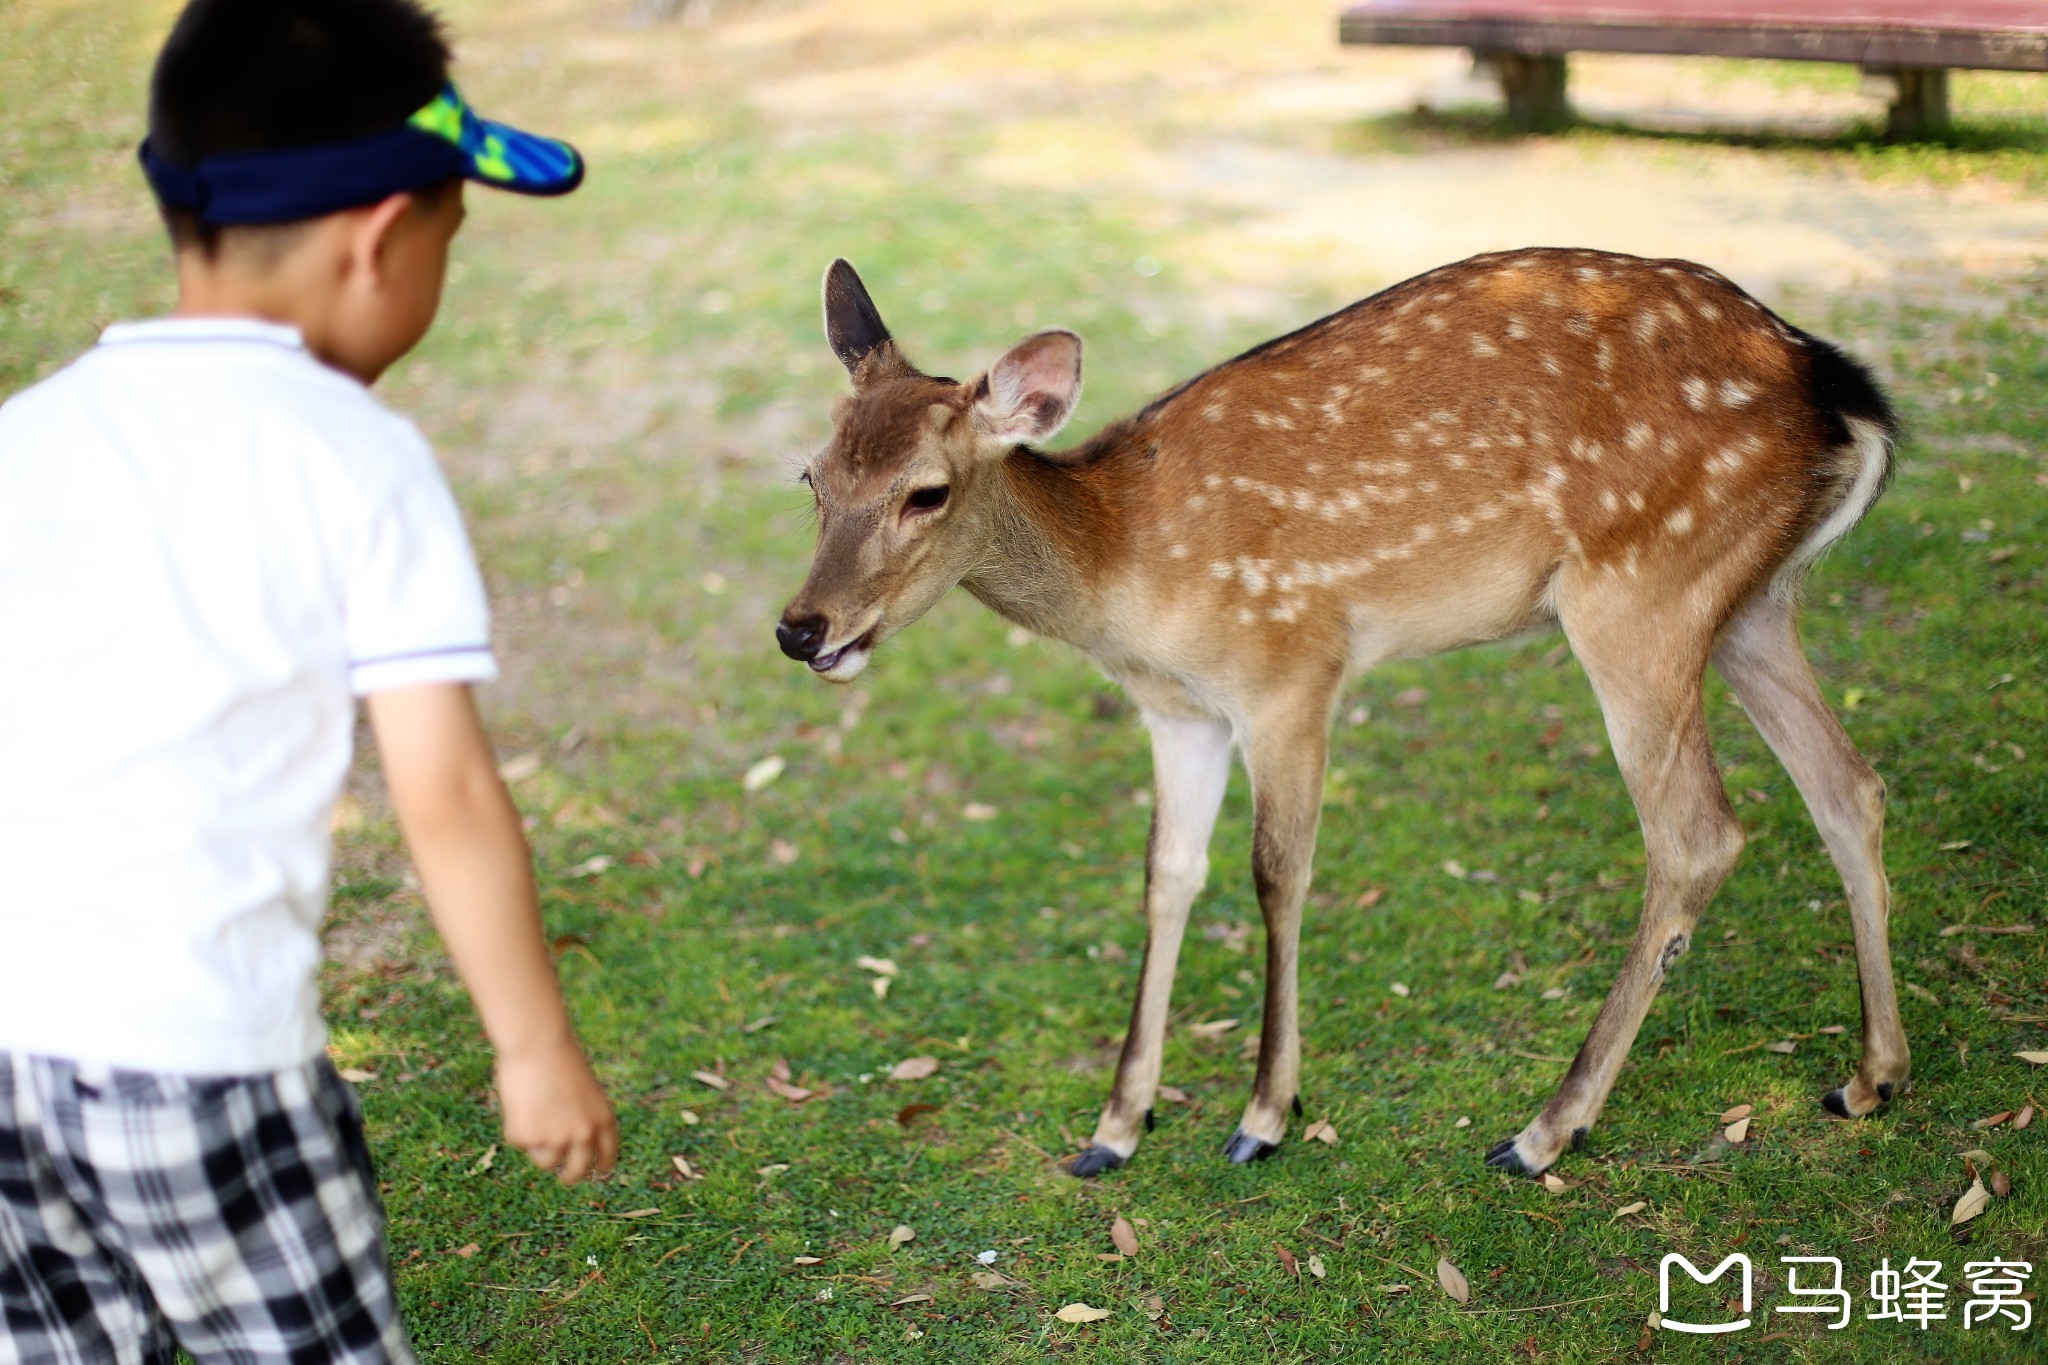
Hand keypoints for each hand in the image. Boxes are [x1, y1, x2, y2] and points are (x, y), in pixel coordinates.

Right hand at [496, 1038, 618, 1183]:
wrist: (538, 1045)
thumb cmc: (558, 1058)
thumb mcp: (585, 1090)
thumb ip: (582, 1118)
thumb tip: (569, 1147)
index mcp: (603, 1119)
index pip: (607, 1154)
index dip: (603, 1166)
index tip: (598, 1174)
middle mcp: (584, 1135)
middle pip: (578, 1171)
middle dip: (570, 1177)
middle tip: (564, 1177)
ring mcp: (556, 1140)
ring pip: (545, 1161)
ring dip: (538, 1147)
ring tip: (532, 1112)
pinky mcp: (529, 1139)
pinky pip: (519, 1142)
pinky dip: (516, 1127)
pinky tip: (519, 1101)